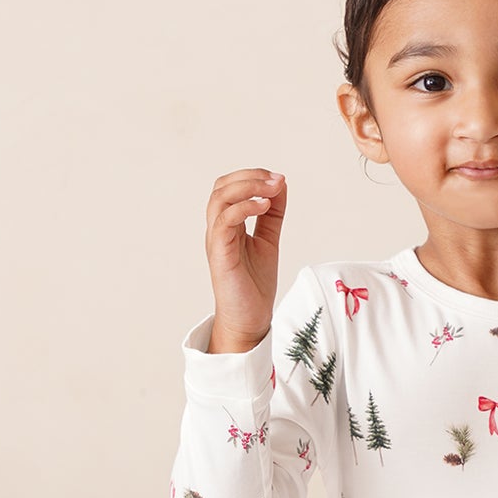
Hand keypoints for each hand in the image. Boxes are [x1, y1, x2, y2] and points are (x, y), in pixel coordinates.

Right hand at [205, 167, 287, 351]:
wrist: (250, 320)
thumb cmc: (254, 285)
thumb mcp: (269, 241)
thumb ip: (272, 215)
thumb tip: (280, 185)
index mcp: (227, 224)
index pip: (230, 187)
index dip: (252, 176)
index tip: (279, 180)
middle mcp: (218, 229)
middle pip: (221, 186)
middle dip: (250, 176)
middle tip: (276, 180)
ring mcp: (216, 240)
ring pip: (220, 198)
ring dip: (248, 187)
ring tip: (272, 190)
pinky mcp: (219, 253)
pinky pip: (224, 220)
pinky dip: (243, 207)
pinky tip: (264, 206)